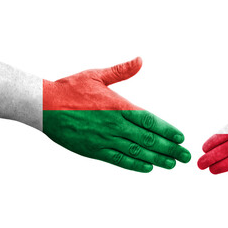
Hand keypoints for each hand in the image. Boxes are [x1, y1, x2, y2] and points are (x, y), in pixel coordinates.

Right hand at [43, 57, 190, 172]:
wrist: (43, 105)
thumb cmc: (70, 88)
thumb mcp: (96, 75)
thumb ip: (121, 71)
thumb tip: (140, 60)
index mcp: (117, 105)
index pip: (148, 119)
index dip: (166, 129)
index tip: (180, 137)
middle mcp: (114, 124)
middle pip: (147, 138)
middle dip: (168, 148)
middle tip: (184, 156)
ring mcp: (104, 138)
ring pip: (135, 151)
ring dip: (156, 158)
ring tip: (171, 164)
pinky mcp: (93, 150)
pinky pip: (117, 159)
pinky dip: (134, 165)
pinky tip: (147, 168)